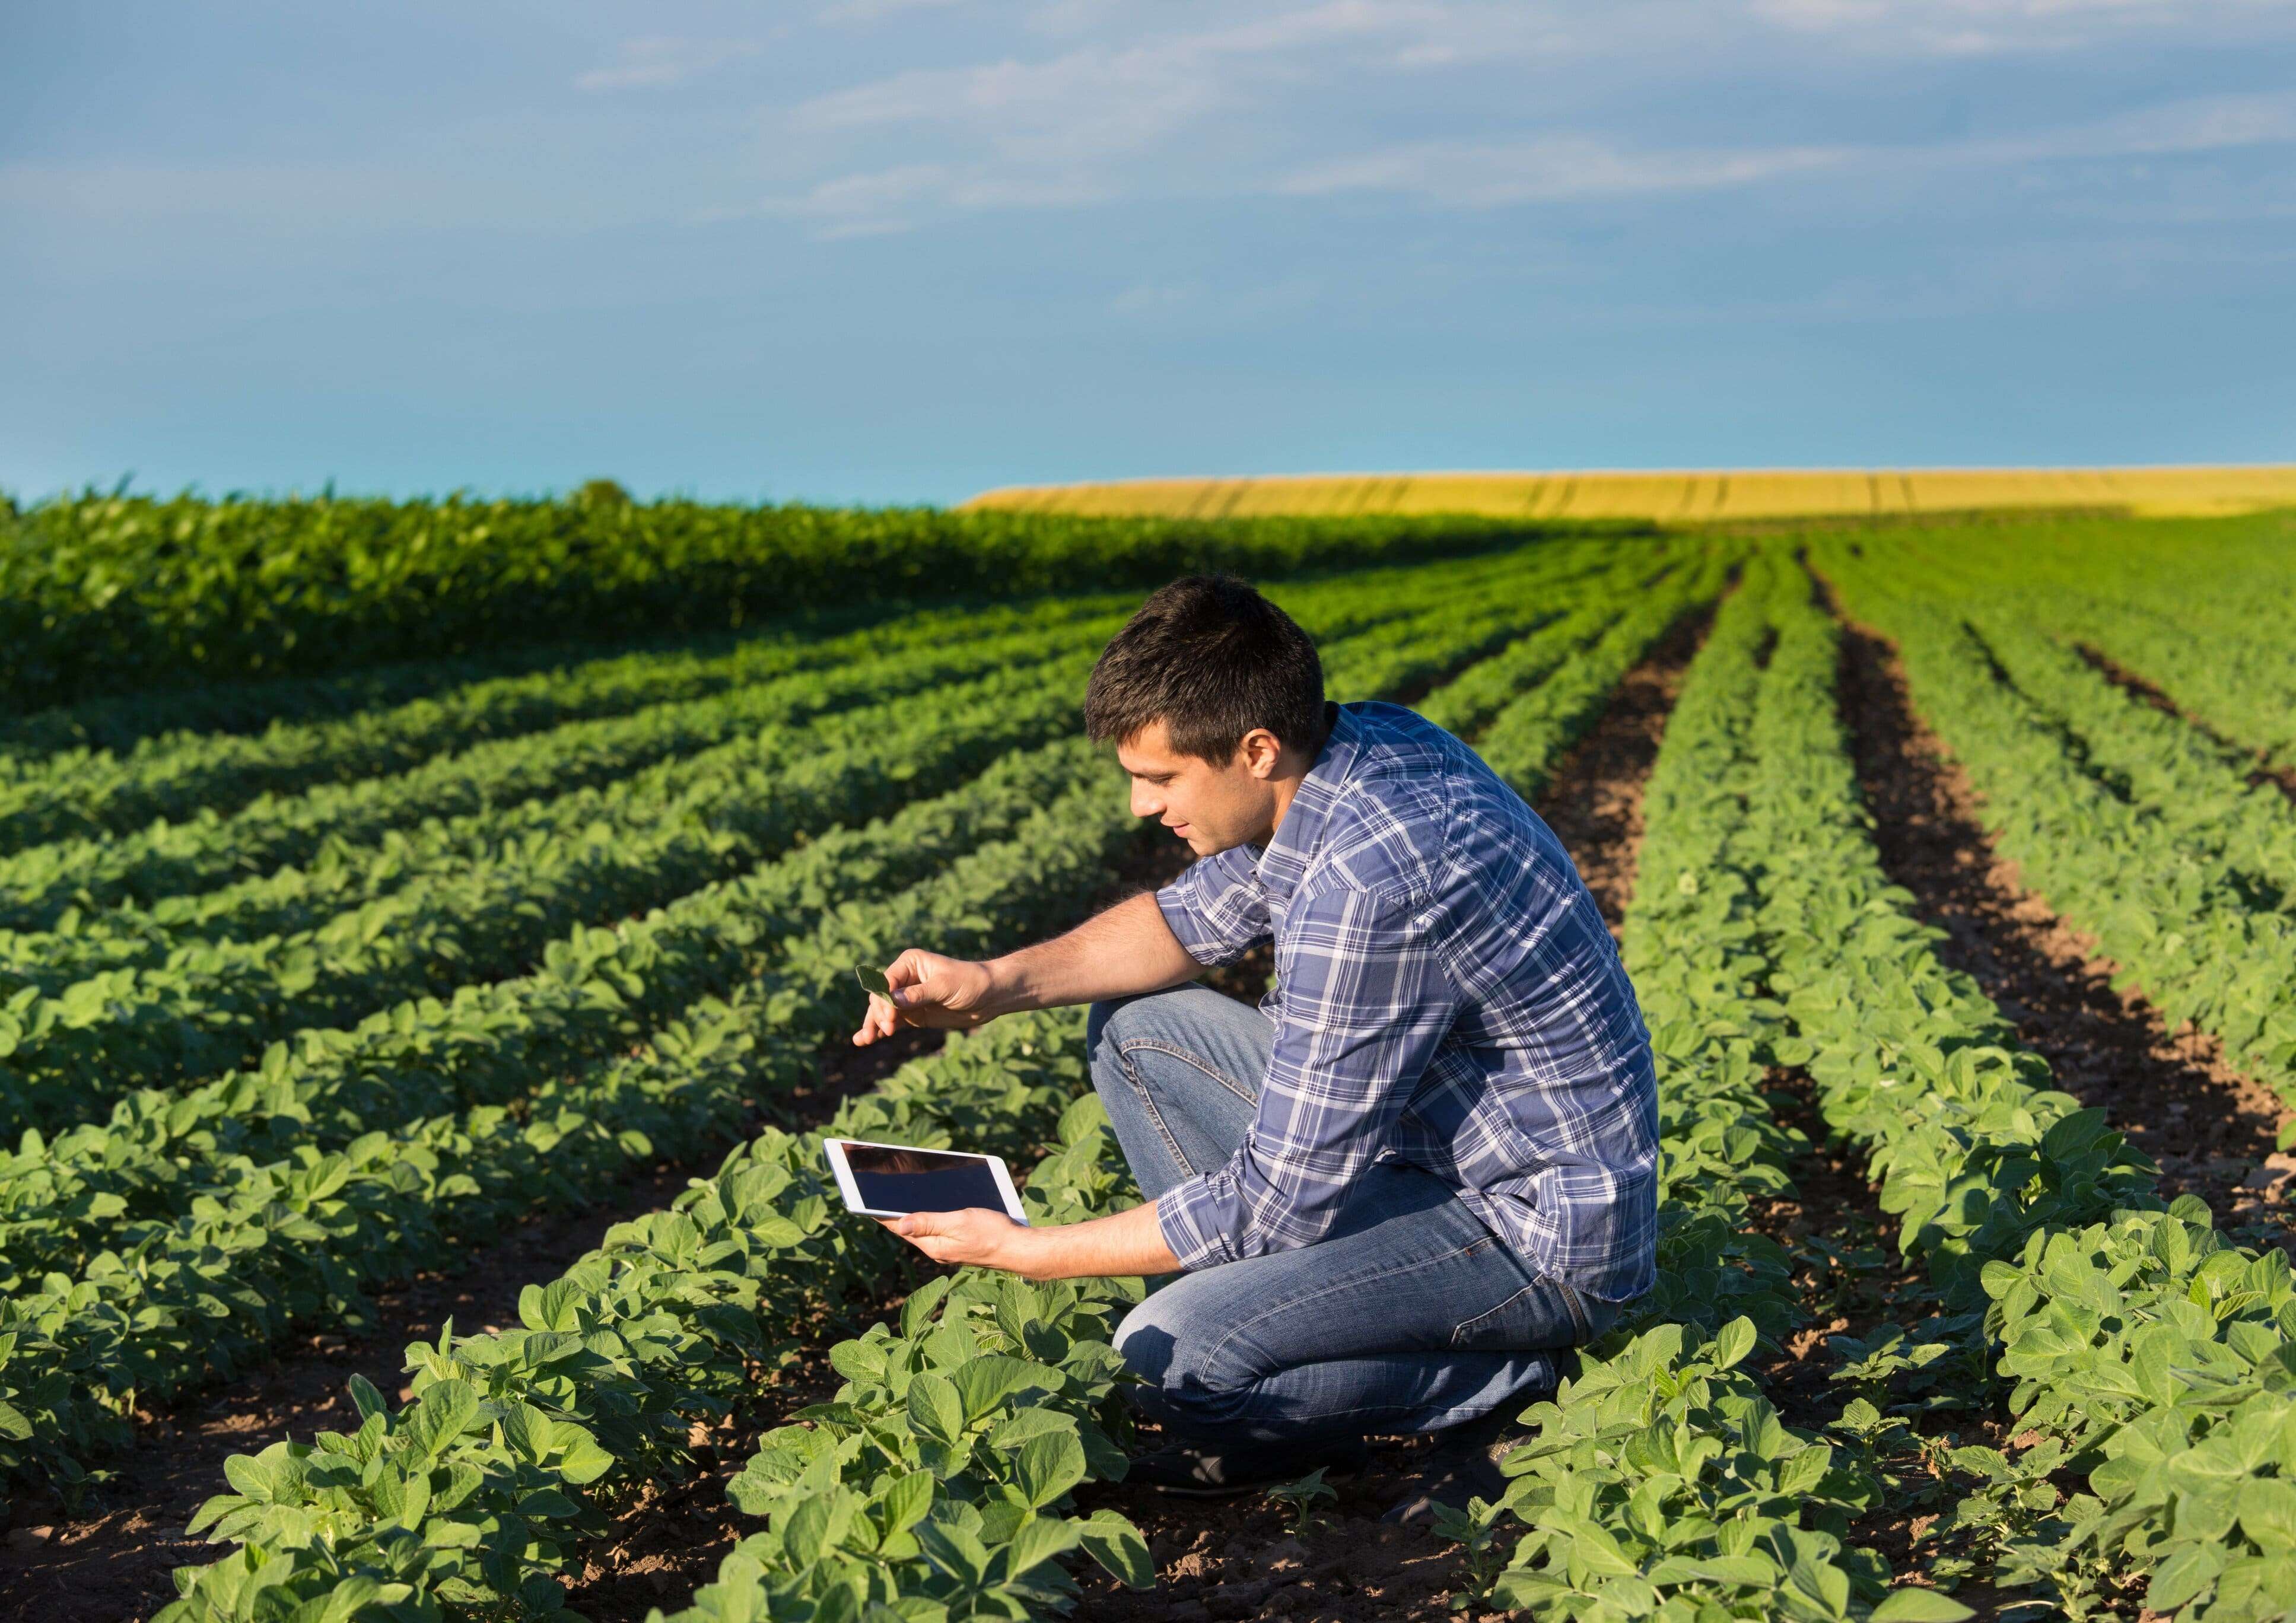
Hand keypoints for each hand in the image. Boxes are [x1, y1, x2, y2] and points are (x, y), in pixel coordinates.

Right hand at [852, 949, 1000, 1045]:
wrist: (991, 996)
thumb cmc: (970, 982)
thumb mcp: (945, 987)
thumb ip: (918, 995)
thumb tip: (892, 1001)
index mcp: (910, 963)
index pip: (886, 982)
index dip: (883, 1000)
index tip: (889, 1018)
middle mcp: (905, 979)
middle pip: (881, 997)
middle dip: (879, 1014)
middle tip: (887, 1030)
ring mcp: (908, 998)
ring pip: (883, 1012)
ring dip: (873, 1024)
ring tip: (863, 1040)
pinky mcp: (914, 1014)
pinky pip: (893, 1022)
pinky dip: (880, 1030)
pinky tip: (865, 1040)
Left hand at [877, 1208, 1047, 1277]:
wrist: (1018, 1248)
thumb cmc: (991, 1233)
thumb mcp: (958, 1223)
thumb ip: (929, 1222)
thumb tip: (899, 1224)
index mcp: (932, 1245)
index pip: (899, 1227)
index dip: (881, 1213)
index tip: (864, 1201)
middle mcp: (935, 1249)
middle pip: (907, 1228)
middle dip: (892, 1211)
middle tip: (875, 1193)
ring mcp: (946, 1247)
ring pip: (921, 1228)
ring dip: (909, 1213)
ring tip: (895, 1197)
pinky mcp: (957, 1243)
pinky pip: (935, 1228)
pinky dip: (927, 1216)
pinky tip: (928, 1206)